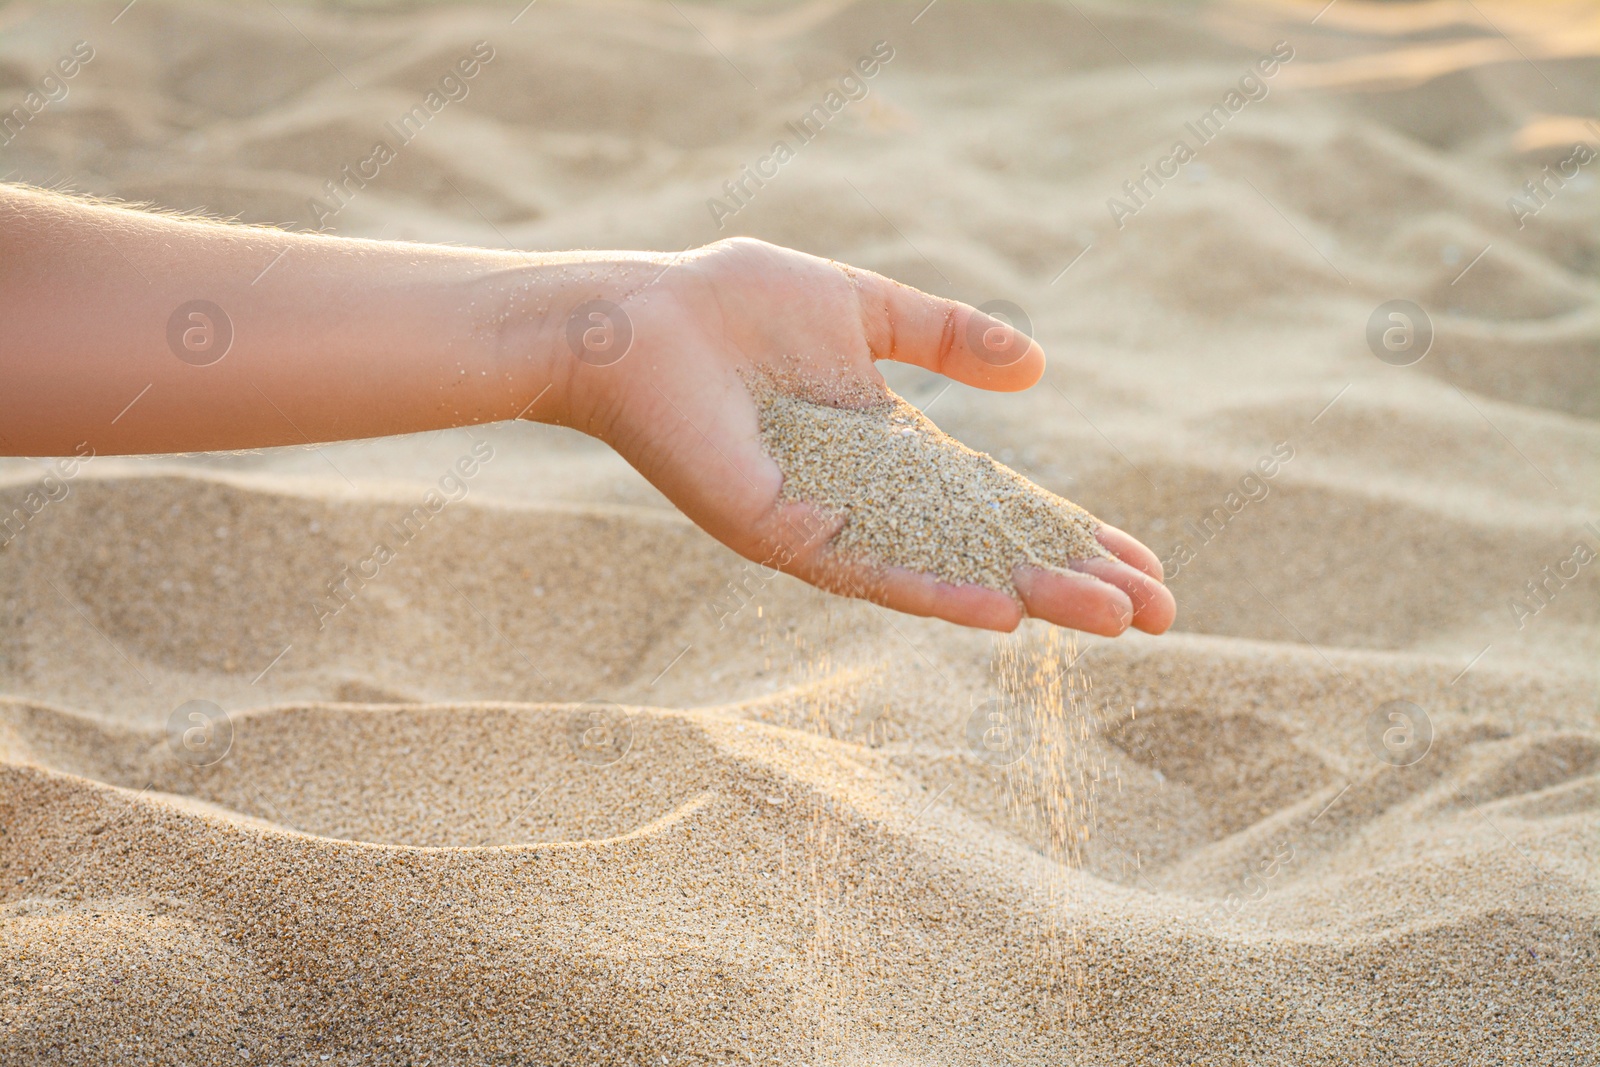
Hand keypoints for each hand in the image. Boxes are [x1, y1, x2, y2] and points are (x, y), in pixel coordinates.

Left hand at [551, 238, 1174, 636]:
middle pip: (991, 552)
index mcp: (894, 454)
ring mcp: (832, 526)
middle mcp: (872, 504)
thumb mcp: (866, 310)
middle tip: (1160, 615)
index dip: (1072, 532)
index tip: (1146, 563)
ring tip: (1112, 619)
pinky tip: (1003, 614)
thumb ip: (948, 336)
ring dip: (1031, 596)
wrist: (642, 318)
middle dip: (1075, 581)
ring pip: (948, 573)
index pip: (1001, 506)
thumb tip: (1038, 370)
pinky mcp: (785, 533)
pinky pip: (872, 571)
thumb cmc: (737, 306)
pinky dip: (939, 594)